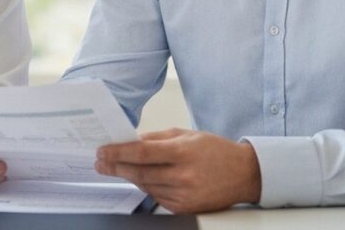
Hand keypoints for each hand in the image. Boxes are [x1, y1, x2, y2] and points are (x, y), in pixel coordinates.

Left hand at [95, 128, 261, 213]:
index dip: (118, 153)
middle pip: (139, 173)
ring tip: (117, 168)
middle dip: (116, 167)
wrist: (244, 174)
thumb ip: (156, 138)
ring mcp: (184, 195)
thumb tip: (130, 141)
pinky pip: (157, 197)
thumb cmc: (215, 151)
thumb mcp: (186, 134)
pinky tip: (143, 179)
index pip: (142, 153)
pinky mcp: (185, 208)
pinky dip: (147, 187)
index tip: (102, 151)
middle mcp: (183, 176)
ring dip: (130, 177)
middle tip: (100, 162)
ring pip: (146, 186)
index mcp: (183, 152)